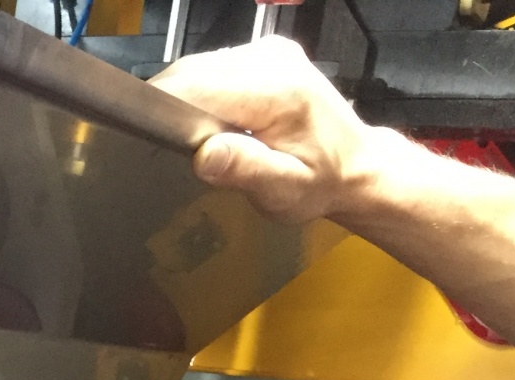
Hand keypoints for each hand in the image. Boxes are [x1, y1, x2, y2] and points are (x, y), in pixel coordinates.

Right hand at [148, 36, 385, 224]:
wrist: (357, 164)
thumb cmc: (322, 182)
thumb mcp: (285, 191)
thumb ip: (245, 171)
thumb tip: (204, 155)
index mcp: (278, 90)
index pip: (197, 87)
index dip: (167, 114)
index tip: (157, 144)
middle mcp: (272, 59)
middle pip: (191, 74)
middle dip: (173, 111)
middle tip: (184, 151)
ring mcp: (268, 52)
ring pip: (196, 68)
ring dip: (184, 103)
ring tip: (202, 139)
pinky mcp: (263, 53)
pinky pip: (211, 68)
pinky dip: (201, 95)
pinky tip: (217, 122)